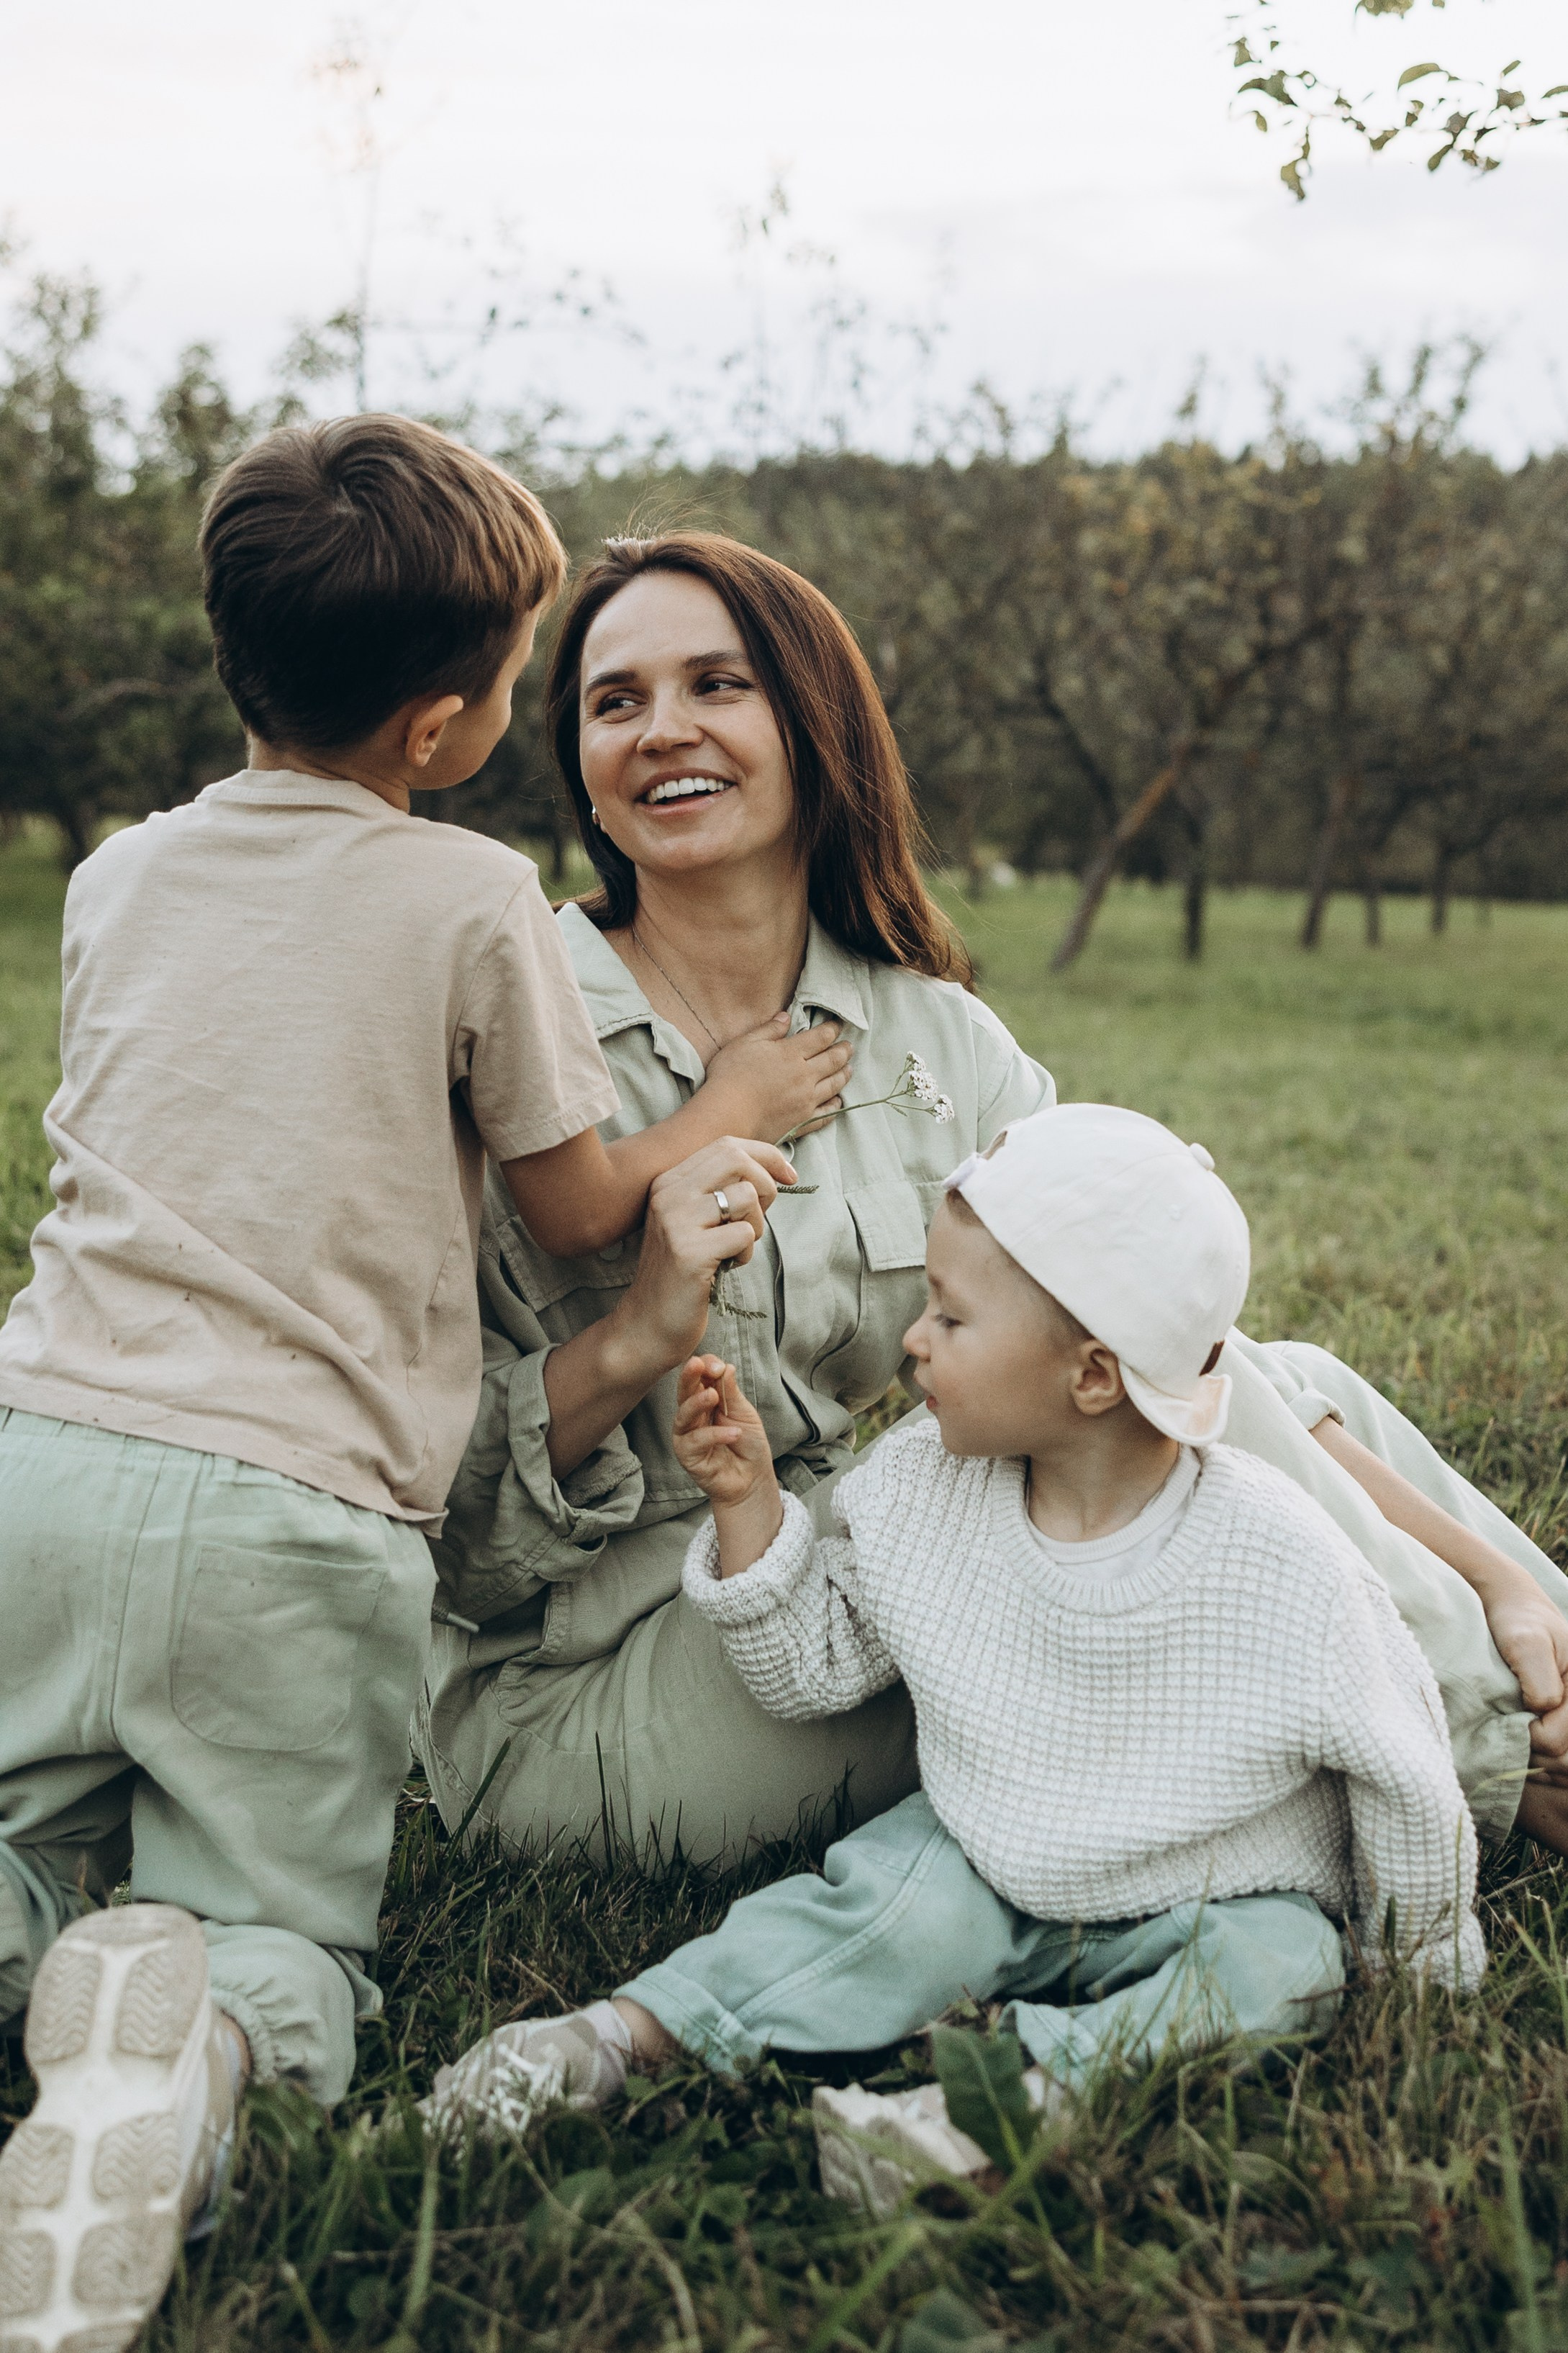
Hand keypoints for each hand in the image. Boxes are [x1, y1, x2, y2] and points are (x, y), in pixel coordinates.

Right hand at [606, 1137, 795, 1376]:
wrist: (647, 1325)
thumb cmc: (682, 1273)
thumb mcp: (694, 1222)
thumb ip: (720, 1192)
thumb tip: (773, 1171)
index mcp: (668, 1182)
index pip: (726, 1146)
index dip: (766, 1156)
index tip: (788, 1177)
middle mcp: (668, 1195)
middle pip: (736, 1159)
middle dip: (765, 1185)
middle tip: (762, 1216)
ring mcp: (676, 1222)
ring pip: (746, 1197)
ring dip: (756, 1226)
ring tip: (737, 1248)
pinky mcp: (689, 1253)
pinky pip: (744, 1234)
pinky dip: (747, 1252)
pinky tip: (728, 1266)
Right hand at [672, 1355, 774, 1505]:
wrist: (752, 1478)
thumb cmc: (747, 1444)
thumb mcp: (745, 1413)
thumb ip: (732, 1393)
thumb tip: (726, 1366)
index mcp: (704, 1401)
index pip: (698, 1378)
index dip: (705, 1367)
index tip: (718, 1364)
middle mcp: (692, 1416)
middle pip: (684, 1392)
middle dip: (689, 1376)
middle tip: (698, 1365)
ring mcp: (687, 1436)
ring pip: (683, 1415)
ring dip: (696, 1403)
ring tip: (712, 1396)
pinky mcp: (688, 1456)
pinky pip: (696, 1441)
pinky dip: (715, 1435)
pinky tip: (734, 1432)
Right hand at [702, 1015, 851, 1145]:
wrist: (726, 1116)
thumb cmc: (730, 1077)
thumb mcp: (744, 1043)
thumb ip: (768, 1030)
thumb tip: (786, 1016)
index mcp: (791, 1053)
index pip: (820, 1038)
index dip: (832, 1029)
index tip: (838, 1025)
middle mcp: (804, 1076)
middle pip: (833, 1060)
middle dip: (844, 1051)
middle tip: (850, 1046)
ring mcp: (806, 1101)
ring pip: (834, 1085)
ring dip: (844, 1075)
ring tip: (849, 1069)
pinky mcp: (802, 1122)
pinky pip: (826, 1114)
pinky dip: (835, 1106)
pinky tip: (838, 1102)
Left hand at [1485, 1581, 1567, 1764]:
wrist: (1517, 1609)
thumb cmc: (1519, 1622)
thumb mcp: (1525, 1643)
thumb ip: (1539, 1680)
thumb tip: (1542, 1711)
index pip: (1554, 1743)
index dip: (1526, 1736)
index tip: (1507, 1716)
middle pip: (1563, 1762)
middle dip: (1532, 1753)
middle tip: (1507, 1729)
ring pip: (1564, 1768)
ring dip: (1537, 1760)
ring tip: (1516, 1736)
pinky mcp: (1567, 1723)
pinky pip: (1561, 1763)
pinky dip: (1543, 1763)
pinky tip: (1527, 1747)